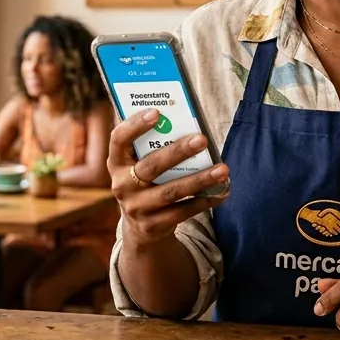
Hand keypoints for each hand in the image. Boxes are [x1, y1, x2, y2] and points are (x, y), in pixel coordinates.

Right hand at [110, 109, 229, 249]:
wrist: (140, 227)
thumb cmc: (147, 182)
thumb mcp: (140, 165)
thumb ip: (154, 147)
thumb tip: (188, 123)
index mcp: (117, 163)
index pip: (118, 139)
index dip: (135, 125)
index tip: (157, 112)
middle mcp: (122, 185)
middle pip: (151, 166)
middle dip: (178, 152)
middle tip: (202, 139)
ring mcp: (136, 208)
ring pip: (171, 191)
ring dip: (199, 179)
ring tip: (222, 169)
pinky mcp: (153, 226)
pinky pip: (183, 211)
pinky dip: (204, 200)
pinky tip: (222, 190)